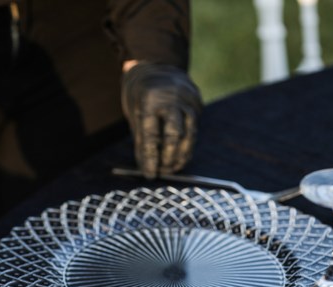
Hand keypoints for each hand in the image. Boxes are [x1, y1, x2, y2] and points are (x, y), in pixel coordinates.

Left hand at [121, 61, 202, 178]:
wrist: (156, 66)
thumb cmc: (141, 95)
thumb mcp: (135, 114)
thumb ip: (142, 140)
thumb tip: (147, 168)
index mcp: (150, 100)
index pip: (152, 135)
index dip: (151, 158)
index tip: (151, 174)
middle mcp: (172, 98)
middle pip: (174, 135)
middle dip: (169, 157)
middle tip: (164, 171)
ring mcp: (188, 99)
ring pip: (189, 134)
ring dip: (182, 155)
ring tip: (173, 168)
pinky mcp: (198, 103)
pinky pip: (194, 129)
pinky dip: (187, 145)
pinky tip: (181, 156)